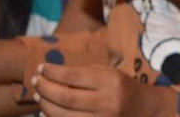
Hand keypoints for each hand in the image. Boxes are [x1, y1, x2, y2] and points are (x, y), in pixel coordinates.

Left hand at [32, 64, 174, 116]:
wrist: (145, 110)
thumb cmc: (123, 87)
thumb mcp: (110, 73)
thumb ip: (85, 73)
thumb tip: (52, 73)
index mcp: (110, 81)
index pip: (74, 76)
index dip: (53, 72)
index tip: (41, 67)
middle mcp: (106, 102)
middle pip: (65, 97)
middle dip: (45, 88)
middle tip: (35, 80)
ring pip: (63, 115)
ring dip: (45, 104)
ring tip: (37, 94)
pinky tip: (47, 109)